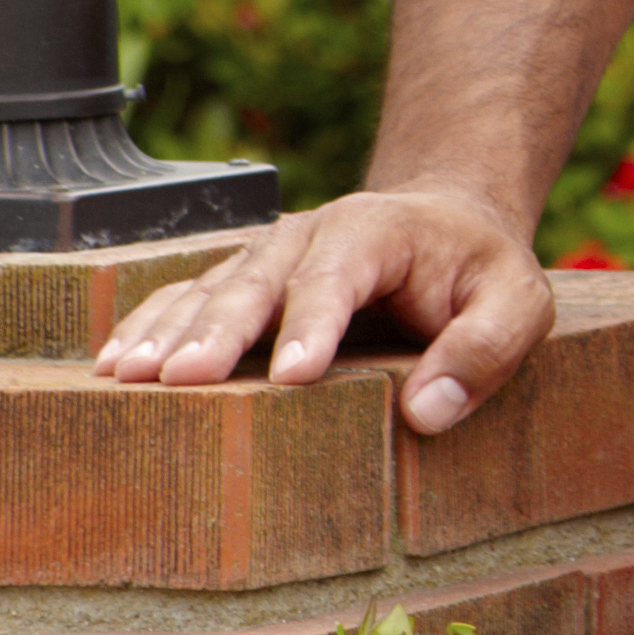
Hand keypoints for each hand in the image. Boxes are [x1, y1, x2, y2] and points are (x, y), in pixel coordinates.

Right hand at [96, 186, 565, 433]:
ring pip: (208, 290)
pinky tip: (114, 363)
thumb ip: (485, 349)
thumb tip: (429, 411)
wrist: (447, 223)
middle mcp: (308, 236)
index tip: (293, 375)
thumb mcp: (519, 303)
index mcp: (376, 231)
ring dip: (166, 331)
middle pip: (256, 282)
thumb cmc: (481, 270)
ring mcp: (266, 256)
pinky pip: (187, 298)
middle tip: (179, 378)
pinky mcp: (241, 281)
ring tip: (128, 376)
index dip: (313, 324)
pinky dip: (148, 326)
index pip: (338, 278)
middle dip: (217, 330)